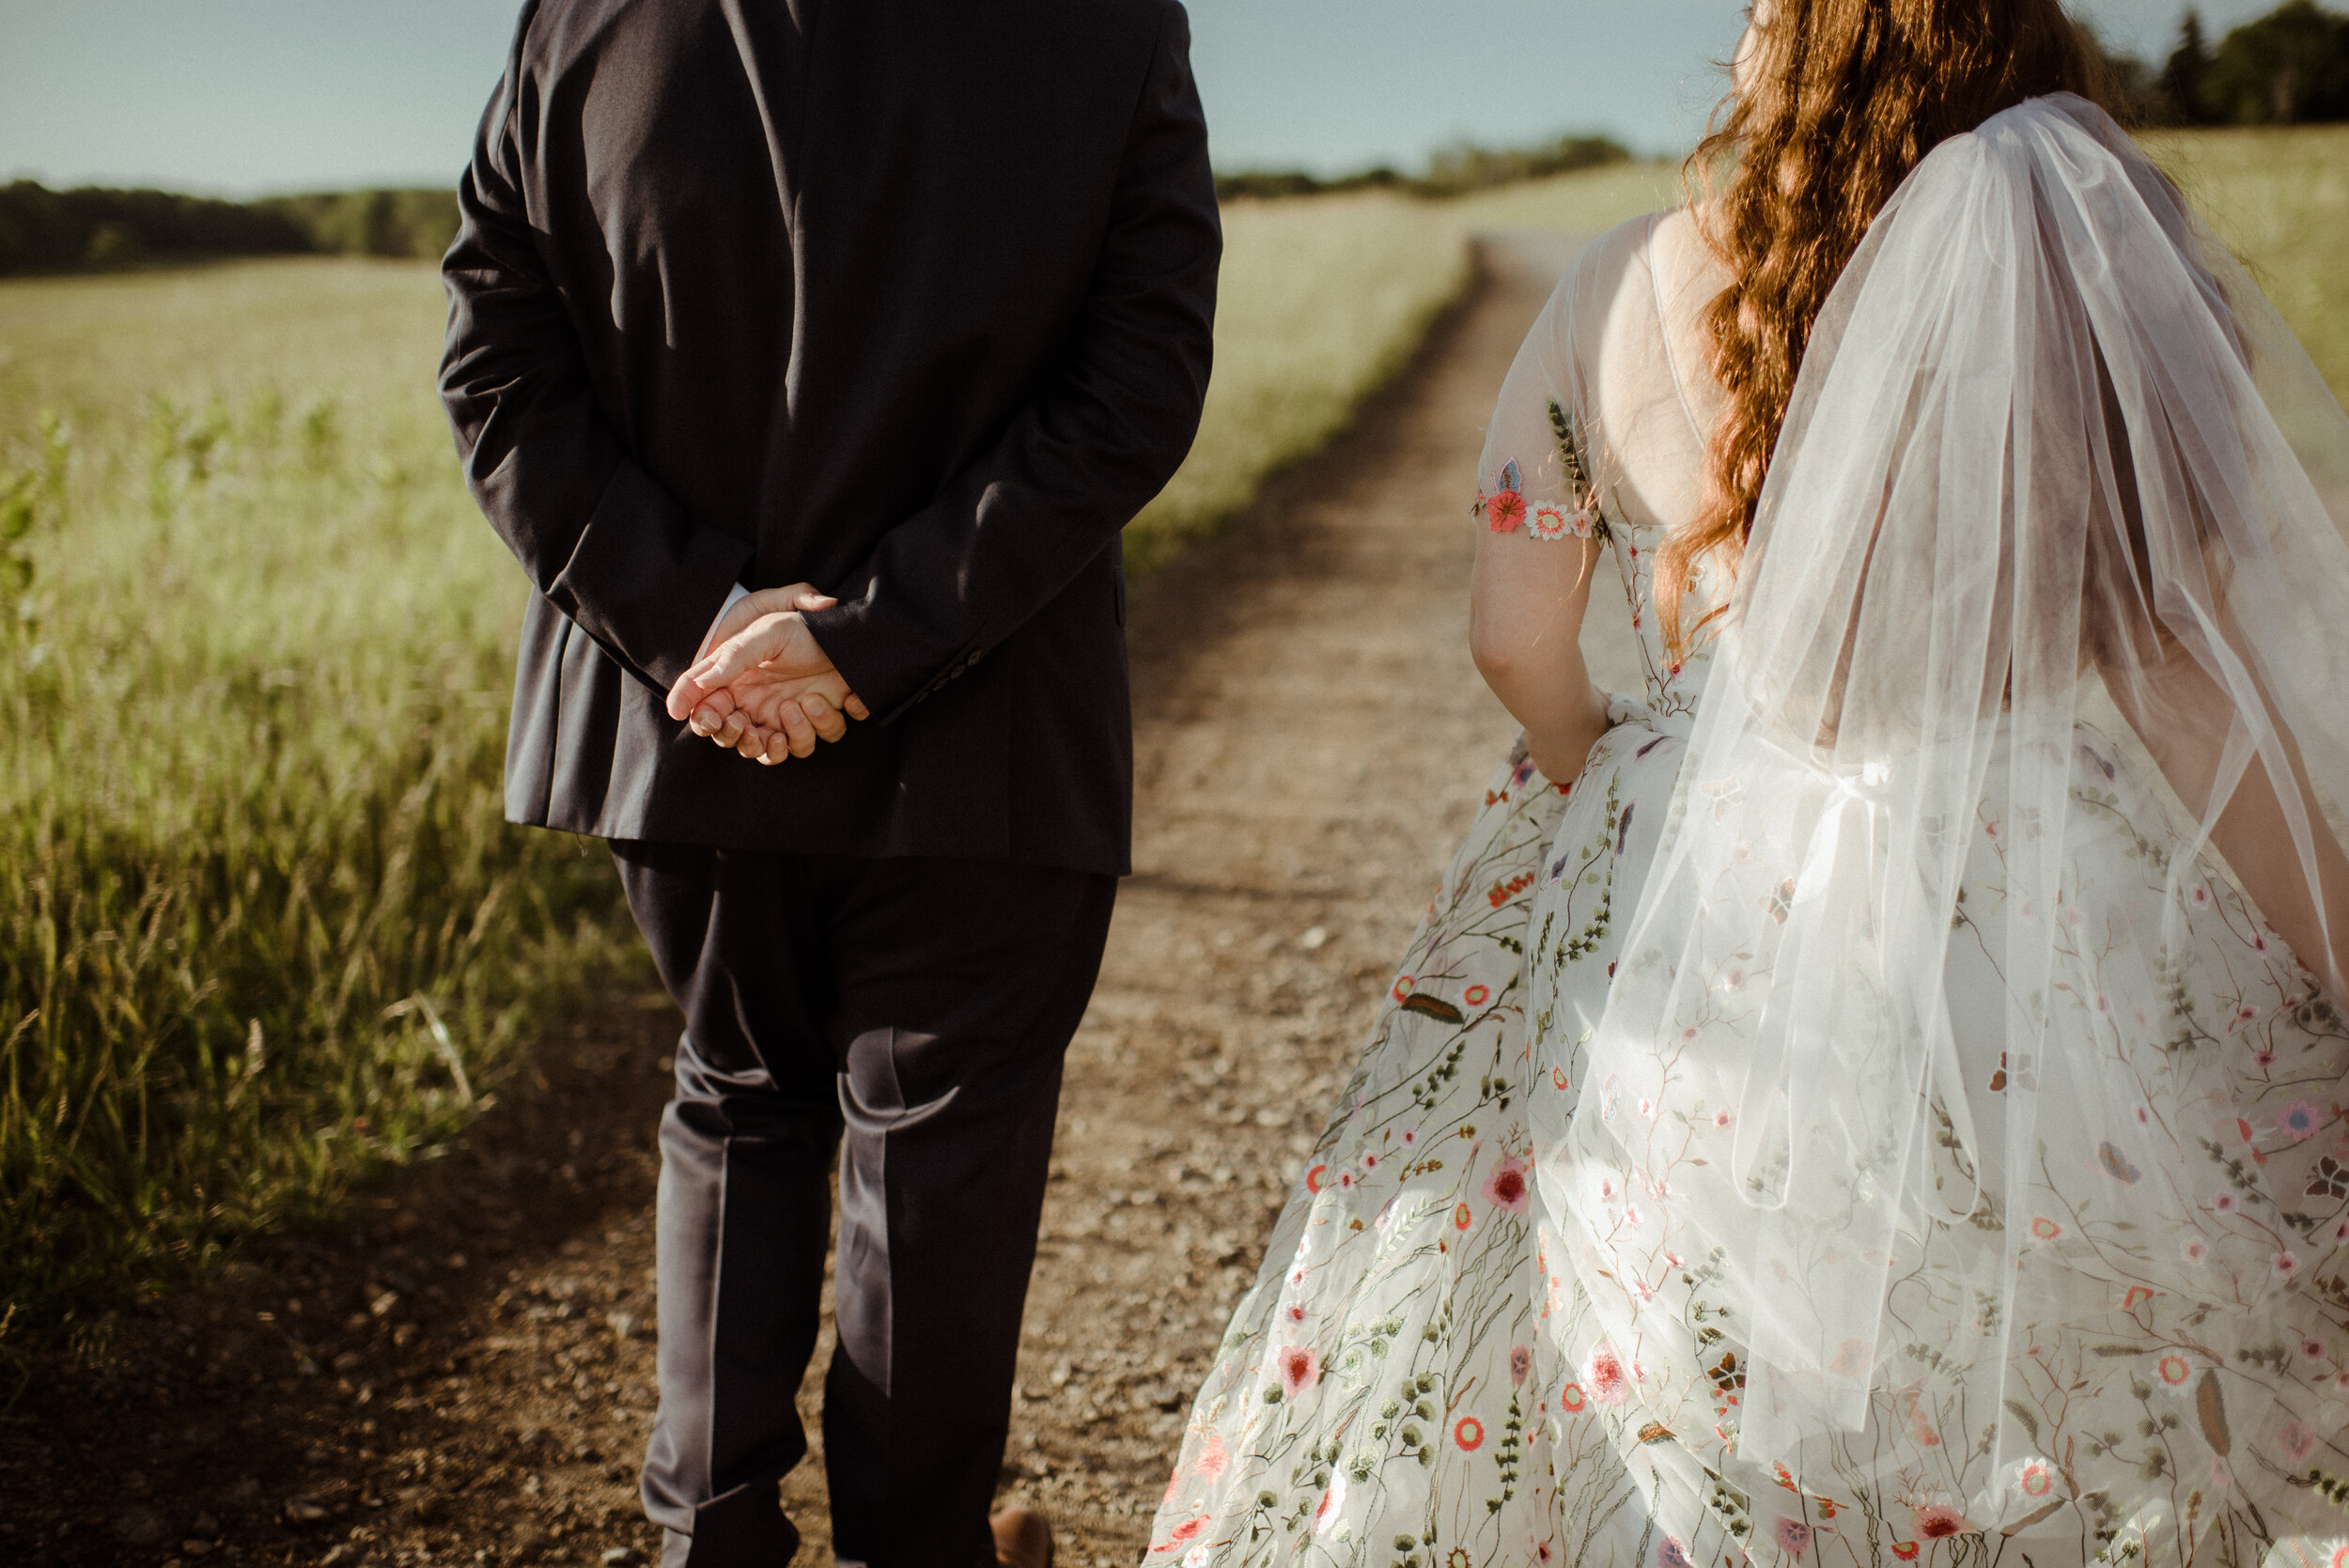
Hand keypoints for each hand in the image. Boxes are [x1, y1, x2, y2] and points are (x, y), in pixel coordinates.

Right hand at [667, 584, 871, 764]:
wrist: (848, 633)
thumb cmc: (802, 629)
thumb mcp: (765, 634)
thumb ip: (732, 658)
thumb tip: (700, 682)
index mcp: (737, 685)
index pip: (708, 713)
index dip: (703, 722)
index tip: (711, 720)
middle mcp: (759, 706)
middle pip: (739, 743)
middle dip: (742, 740)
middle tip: (748, 727)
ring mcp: (788, 718)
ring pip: (776, 752)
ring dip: (791, 734)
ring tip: (802, 703)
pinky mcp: (818, 722)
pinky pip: (815, 741)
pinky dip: (823, 724)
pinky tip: (828, 700)